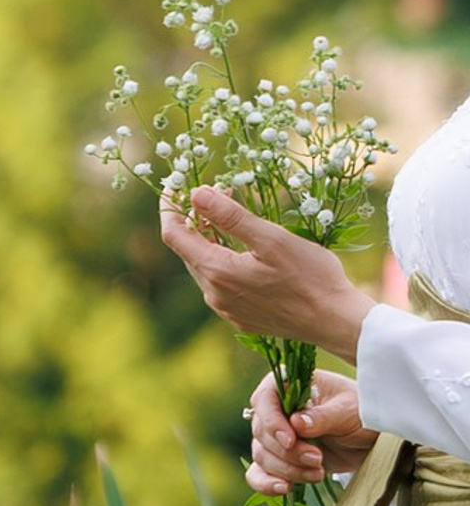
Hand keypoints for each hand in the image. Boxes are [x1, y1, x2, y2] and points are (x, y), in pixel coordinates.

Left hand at [159, 187, 368, 363]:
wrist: (335, 320)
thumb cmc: (310, 276)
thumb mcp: (271, 238)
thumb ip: (230, 216)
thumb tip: (196, 193)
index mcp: (217, 271)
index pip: (174, 235)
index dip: (170, 207)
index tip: (177, 184)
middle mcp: (214, 294)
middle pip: (188, 250)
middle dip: (194, 219)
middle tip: (216, 192)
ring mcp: (226, 308)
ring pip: (205, 266)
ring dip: (210, 239)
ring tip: (231, 215)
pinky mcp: (240, 317)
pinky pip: (221, 284)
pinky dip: (224, 260)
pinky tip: (244, 249)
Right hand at [248, 369, 369, 496]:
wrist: (372, 439)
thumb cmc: (361, 414)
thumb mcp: (348, 411)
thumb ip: (323, 416)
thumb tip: (296, 423)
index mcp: (288, 386)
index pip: (264, 400)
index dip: (272, 422)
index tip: (290, 440)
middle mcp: (276, 410)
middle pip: (262, 433)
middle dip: (288, 452)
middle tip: (317, 458)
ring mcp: (275, 437)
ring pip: (262, 456)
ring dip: (288, 469)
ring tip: (318, 472)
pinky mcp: (279, 460)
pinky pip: (259, 474)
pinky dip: (267, 483)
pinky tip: (284, 489)